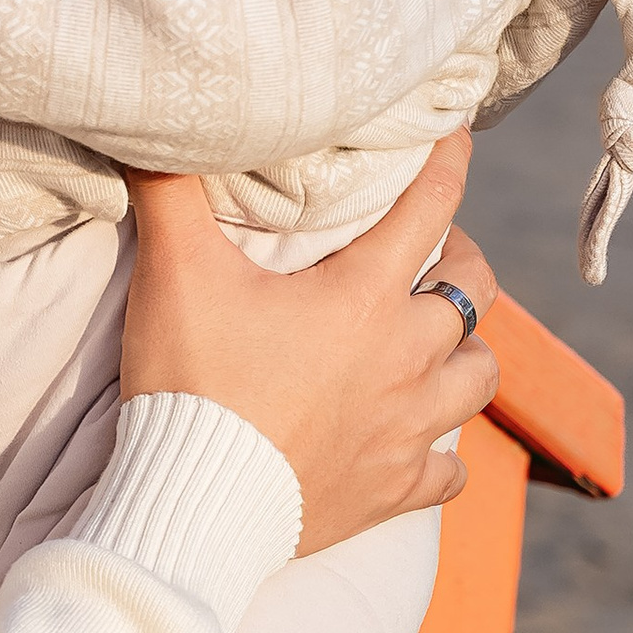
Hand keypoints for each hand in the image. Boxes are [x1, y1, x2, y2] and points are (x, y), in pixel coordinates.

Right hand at [120, 135, 500, 553]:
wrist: (197, 503)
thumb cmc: (190, 381)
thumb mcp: (174, 272)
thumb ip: (170, 191)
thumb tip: (152, 128)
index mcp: (364, 296)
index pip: (430, 205)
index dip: (448, 159)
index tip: (457, 133)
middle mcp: (405, 357)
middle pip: (474, 292)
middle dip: (462, 261)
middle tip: (432, 251)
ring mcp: (407, 428)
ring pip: (480, 379)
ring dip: (467, 353)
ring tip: (439, 343)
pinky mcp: (393, 490)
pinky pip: (449, 472)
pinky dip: (442, 454)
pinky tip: (419, 443)